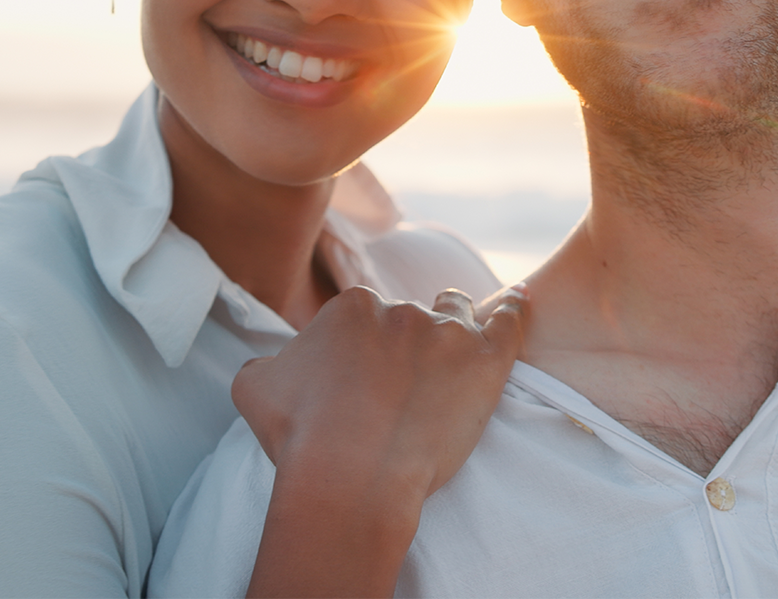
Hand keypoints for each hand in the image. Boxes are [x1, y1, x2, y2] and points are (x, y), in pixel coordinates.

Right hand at [234, 284, 526, 598]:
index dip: (366, 347)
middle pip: (411, 314)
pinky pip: (509, 322)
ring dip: (456, 322)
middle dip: (408, 340)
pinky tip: (520, 301)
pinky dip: (515, 309)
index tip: (364, 378)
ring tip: (455, 345)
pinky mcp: (485, 361)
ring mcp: (447, 333)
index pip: (366, 314)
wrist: (349, 475)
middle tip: (403, 382)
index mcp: (353, 308)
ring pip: (457, 313)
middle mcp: (402, 310)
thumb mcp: (257, 385)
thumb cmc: (301, 435)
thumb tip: (278, 363)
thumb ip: (270, 362)